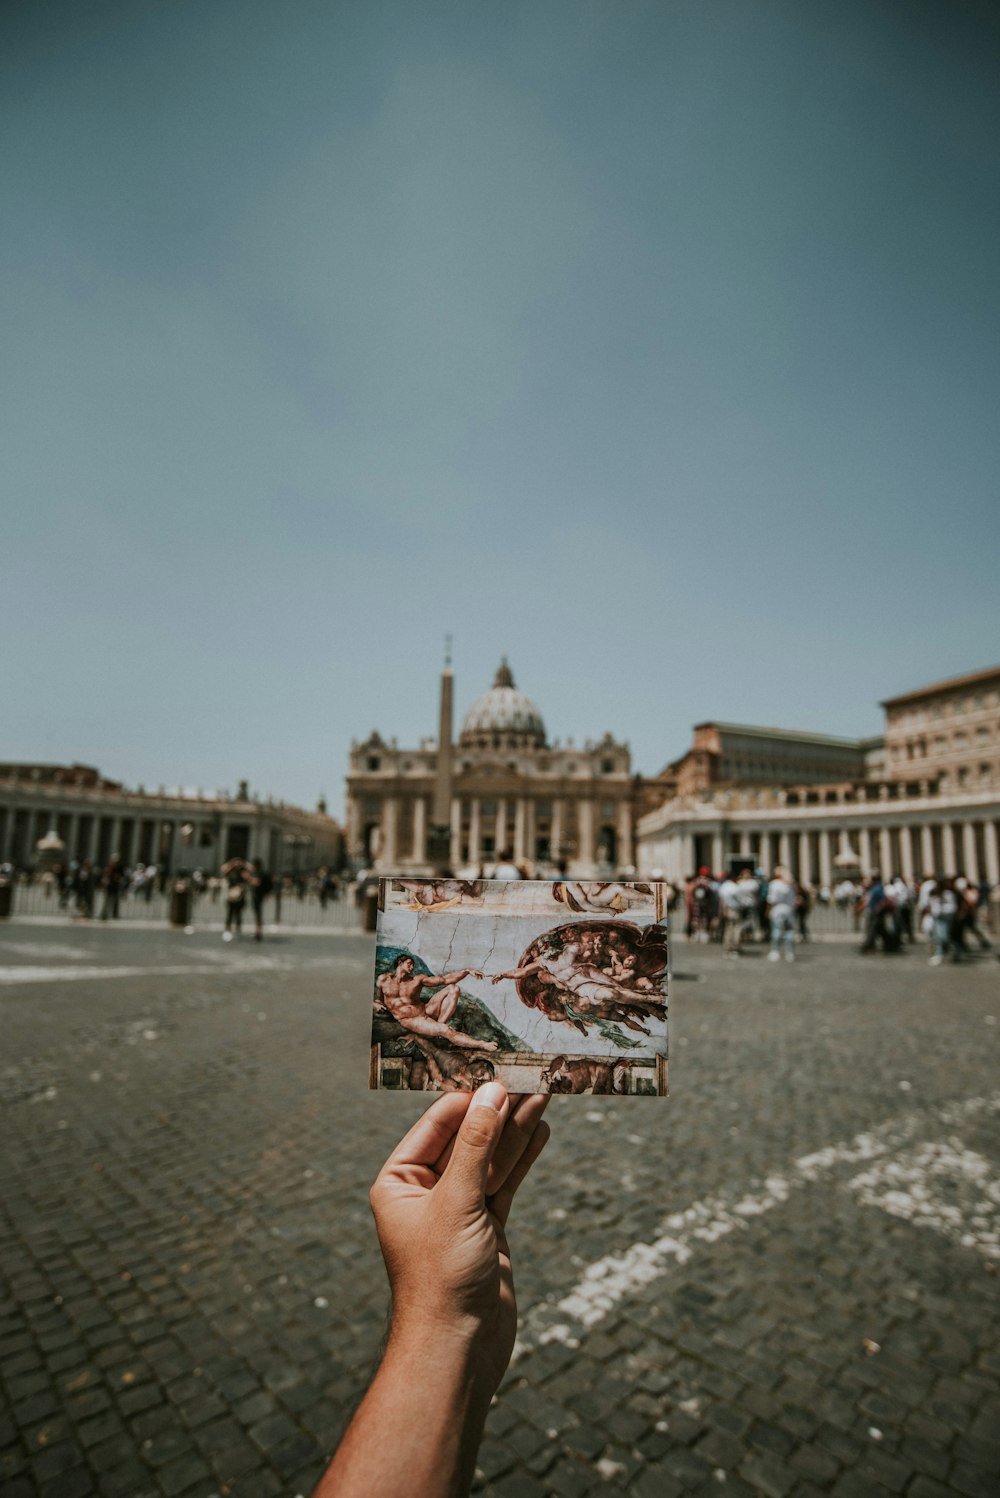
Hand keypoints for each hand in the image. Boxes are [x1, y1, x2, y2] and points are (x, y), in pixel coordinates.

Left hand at [369, 1084, 549, 1395]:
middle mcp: (425, 1192)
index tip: (501, 1070)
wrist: (459, 1350)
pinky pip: (505, 1182)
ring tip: (545, 1092)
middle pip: (467, 1138)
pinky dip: (522, 1157)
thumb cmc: (442, 1278)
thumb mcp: (458, 1202)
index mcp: (399, 1182)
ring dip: (516, 1128)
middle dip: (499, 1110)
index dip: (470, 1097)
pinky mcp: (485, 1228)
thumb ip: (477, 1145)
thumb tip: (492, 1092)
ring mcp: (458, 1210)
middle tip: (531, 1076)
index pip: (437, 1124)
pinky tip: (540, 1130)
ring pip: (491, 1158)